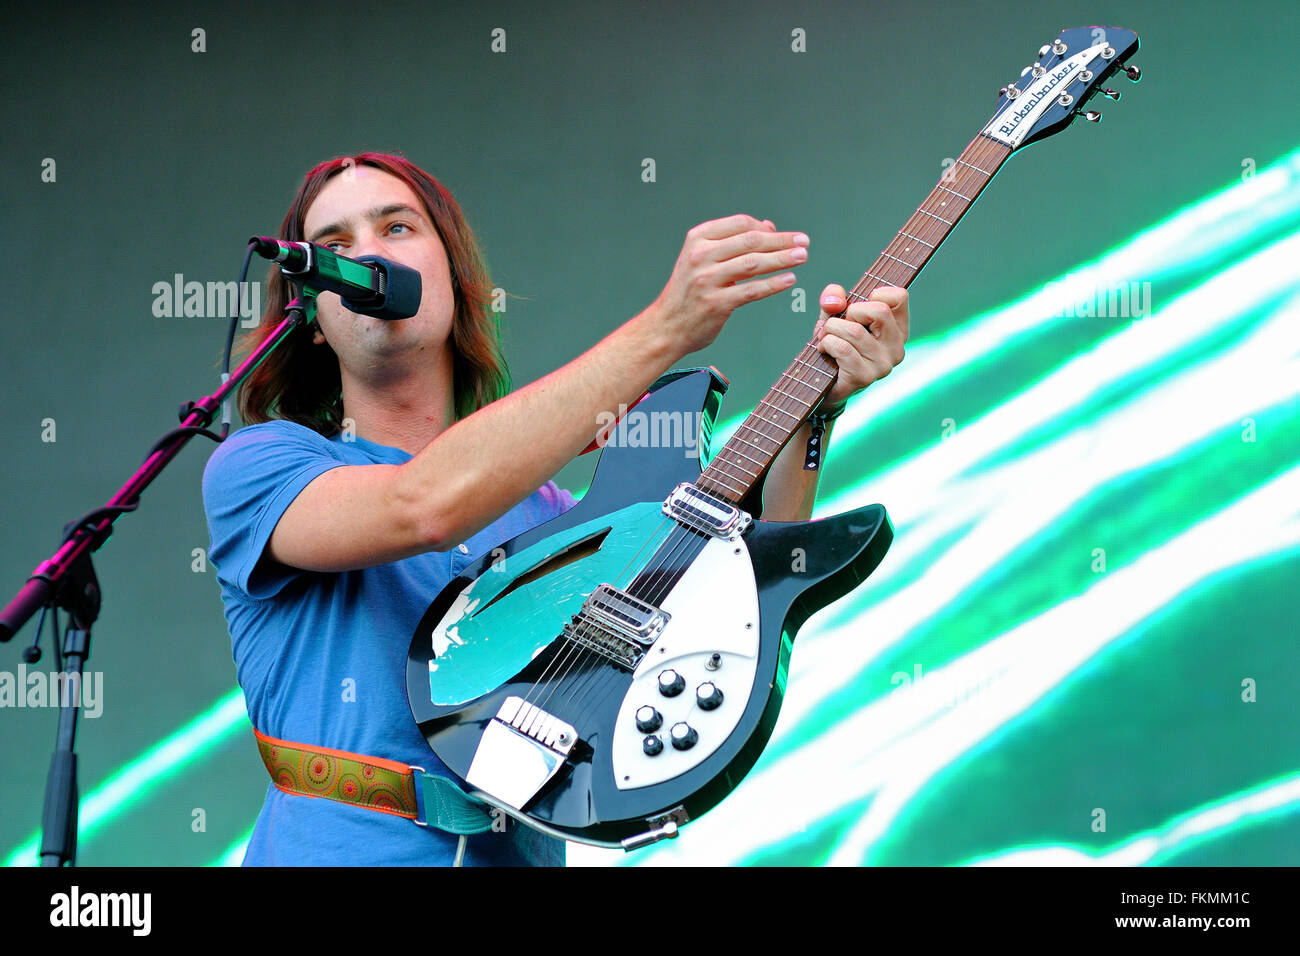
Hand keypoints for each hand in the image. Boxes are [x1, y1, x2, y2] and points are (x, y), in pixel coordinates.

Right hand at [650, 215, 809, 357]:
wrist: (666, 326)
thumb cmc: (689, 292)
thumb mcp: (701, 259)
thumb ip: (731, 243)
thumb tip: (768, 227)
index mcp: (698, 239)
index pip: (740, 224)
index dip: (766, 227)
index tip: (783, 235)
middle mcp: (701, 256)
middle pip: (751, 241)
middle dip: (781, 240)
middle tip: (804, 241)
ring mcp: (707, 280)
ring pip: (754, 264)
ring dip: (782, 259)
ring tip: (802, 256)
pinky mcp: (716, 303)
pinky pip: (752, 290)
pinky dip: (773, 284)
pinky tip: (790, 280)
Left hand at [813, 283, 908, 406]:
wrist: (825, 386)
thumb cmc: (835, 347)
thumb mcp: (835, 317)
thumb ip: (834, 300)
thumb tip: (834, 300)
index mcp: (898, 330)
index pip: (900, 297)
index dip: (874, 293)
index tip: (858, 308)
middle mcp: (896, 348)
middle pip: (879, 310)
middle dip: (849, 312)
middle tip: (838, 324)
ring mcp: (882, 365)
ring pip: (855, 330)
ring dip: (830, 329)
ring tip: (824, 338)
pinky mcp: (864, 377)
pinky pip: (842, 348)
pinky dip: (826, 343)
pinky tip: (823, 349)